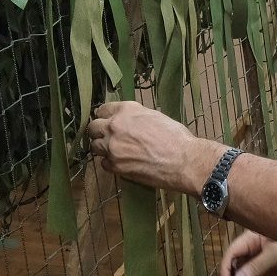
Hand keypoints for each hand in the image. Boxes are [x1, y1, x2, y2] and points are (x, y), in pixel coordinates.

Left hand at [85, 100, 204, 192]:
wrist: (183, 160)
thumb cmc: (175, 136)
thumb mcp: (153, 116)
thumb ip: (134, 117)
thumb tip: (127, 121)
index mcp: (126, 110)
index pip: (102, 110)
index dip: (105, 117)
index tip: (107, 122)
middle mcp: (115, 126)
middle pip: (93, 128)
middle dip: (98, 132)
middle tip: (108, 137)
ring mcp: (112, 147)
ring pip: (95, 146)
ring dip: (103, 148)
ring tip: (115, 151)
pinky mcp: (115, 166)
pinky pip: (104, 163)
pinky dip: (111, 163)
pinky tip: (122, 163)